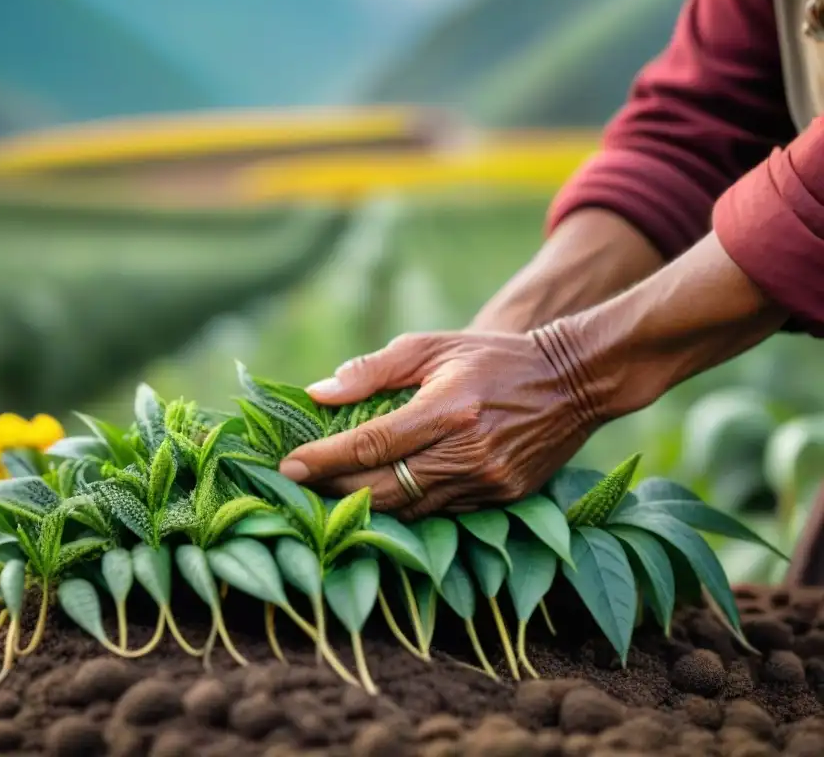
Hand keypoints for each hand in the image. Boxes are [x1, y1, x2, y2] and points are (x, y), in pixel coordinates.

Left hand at [277, 330, 604, 519]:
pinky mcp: (502, 499)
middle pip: (382, 487)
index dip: (323, 458)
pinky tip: (378, 501)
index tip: (287, 466)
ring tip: (328, 496)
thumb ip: (373, 370)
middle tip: (298, 486)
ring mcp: (487, 481)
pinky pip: (440, 515)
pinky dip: (405, 510)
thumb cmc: (492, 356)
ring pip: (408, 511)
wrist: (572, 381)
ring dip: (363, 508)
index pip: (370, 443)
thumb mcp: (432, 346)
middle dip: (333, 490)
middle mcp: (467, 452)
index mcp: (447, 407)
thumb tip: (318, 393)